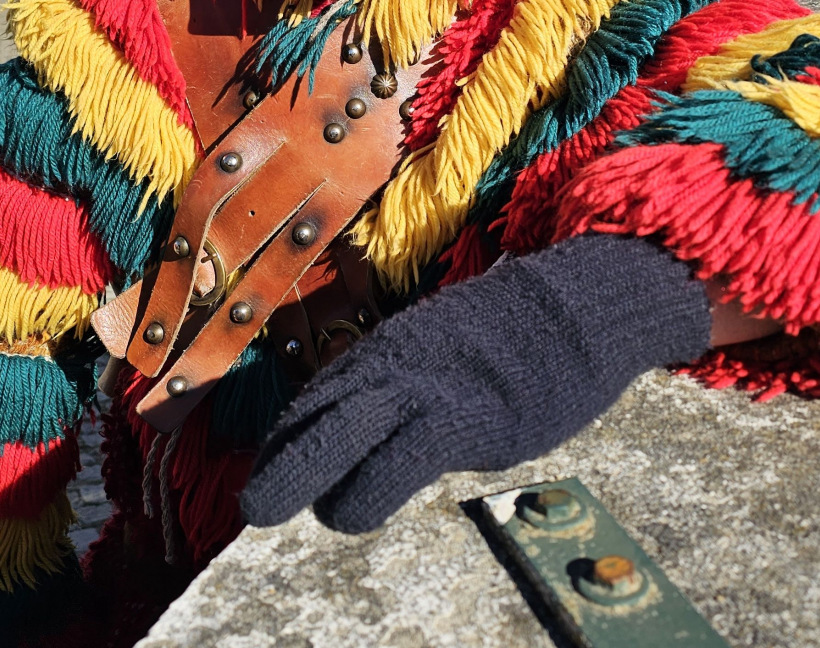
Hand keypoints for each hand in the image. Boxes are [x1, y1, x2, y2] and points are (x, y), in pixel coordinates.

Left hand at [241, 235, 709, 534]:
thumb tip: (379, 423)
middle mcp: (393, 362)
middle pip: (319, 410)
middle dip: (280, 461)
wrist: (570, 308)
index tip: (266, 472)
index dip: (289, 438)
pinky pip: (398, 457)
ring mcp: (423, 384)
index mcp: (387, 351)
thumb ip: (410, 382)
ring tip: (275, 509)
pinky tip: (355, 511)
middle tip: (250, 505)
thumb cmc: (512, 339)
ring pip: (343, 428)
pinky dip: (367, 490)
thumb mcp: (446, 353)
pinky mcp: (461, 415)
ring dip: (305, 474)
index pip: (320, 397)